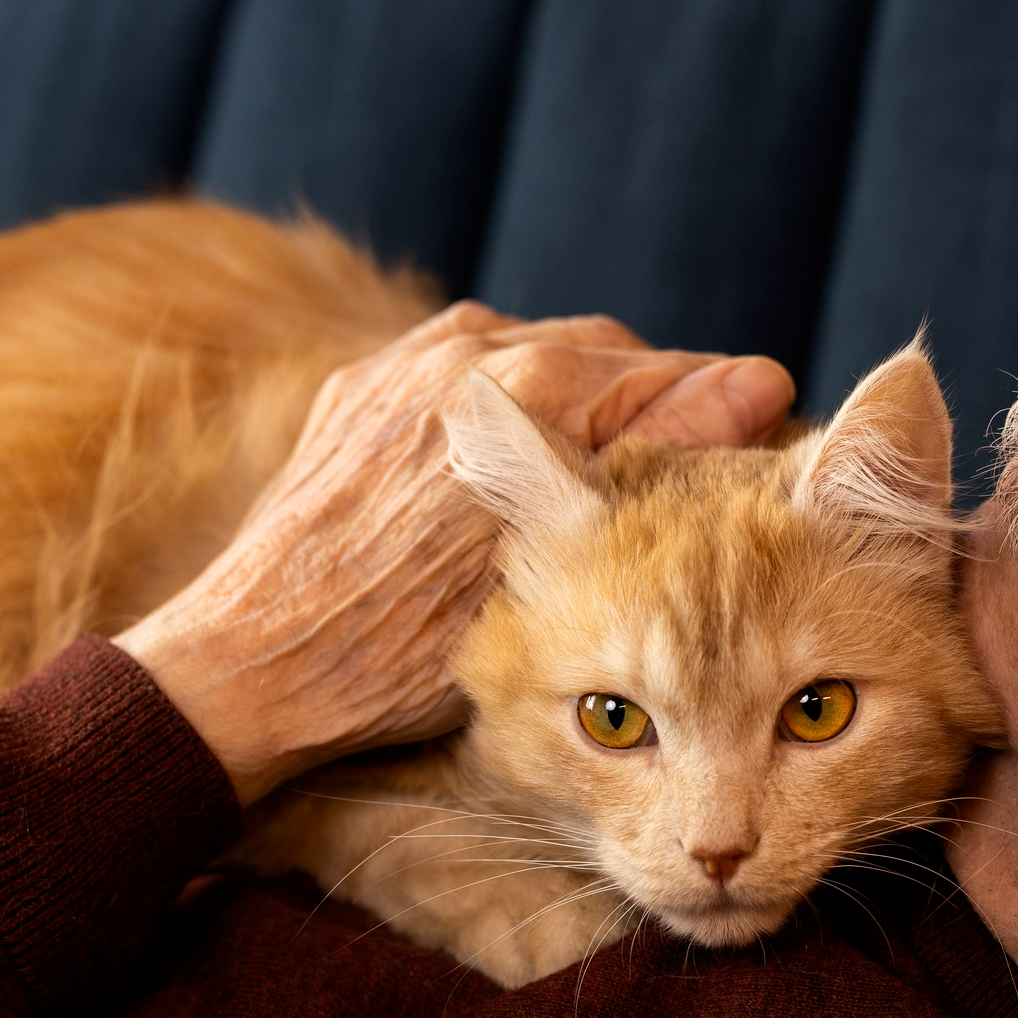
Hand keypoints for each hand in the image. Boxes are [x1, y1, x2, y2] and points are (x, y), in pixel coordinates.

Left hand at [115, 302, 793, 803]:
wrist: (250, 667)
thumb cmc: (405, 652)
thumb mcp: (560, 576)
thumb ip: (658, 467)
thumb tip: (758, 387)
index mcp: (526, 393)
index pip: (669, 377)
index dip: (725, 417)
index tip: (767, 452)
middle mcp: (466, 350)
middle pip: (609, 356)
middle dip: (657, 411)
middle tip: (689, 489)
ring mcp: (406, 362)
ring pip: (541, 357)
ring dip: (586, 409)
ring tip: (607, 487)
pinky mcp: (363, 387)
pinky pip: (471, 372)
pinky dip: (513, 412)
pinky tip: (526, 477)